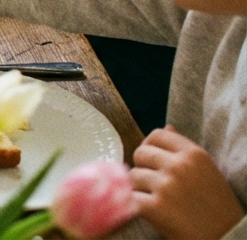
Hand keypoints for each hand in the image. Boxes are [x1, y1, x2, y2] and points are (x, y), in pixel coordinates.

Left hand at [130, 126, 244, 238]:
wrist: (225, 236)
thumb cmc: (215, 205)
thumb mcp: (207, 170)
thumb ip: (184, 150)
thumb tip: (166, 127)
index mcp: (194, 154)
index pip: (157, 135)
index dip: (151, 146)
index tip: (154, 160)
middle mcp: (178, 166)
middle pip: (140, 153)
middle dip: (144, 167)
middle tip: (155, 184)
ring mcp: (165, 186)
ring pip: (132, 176)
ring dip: (140, 188)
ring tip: (158, 200)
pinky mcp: (153, 207)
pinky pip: (131, 197)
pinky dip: (137, 205)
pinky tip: (153, 211)